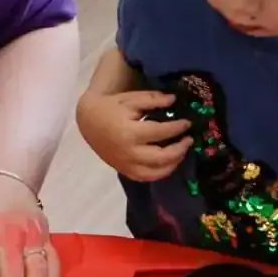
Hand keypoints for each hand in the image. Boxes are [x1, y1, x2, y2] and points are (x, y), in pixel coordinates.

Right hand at [76, 89, 191, 181]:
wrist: (88, 121)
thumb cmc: (110, 107)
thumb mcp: (131, 99)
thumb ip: (153, 99)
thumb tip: (174, 100)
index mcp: (130, 133)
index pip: (161, 132)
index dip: (177, 128)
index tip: (188, 123)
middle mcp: (129, 152)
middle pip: (162, 157)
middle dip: (180, 149)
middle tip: (189, 139)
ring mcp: (126, 164)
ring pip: (156, 172)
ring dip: (173, 163)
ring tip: (181, 152)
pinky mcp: (124, 170)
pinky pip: (146, 178)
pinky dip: (160, 173)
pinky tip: (168, 163)